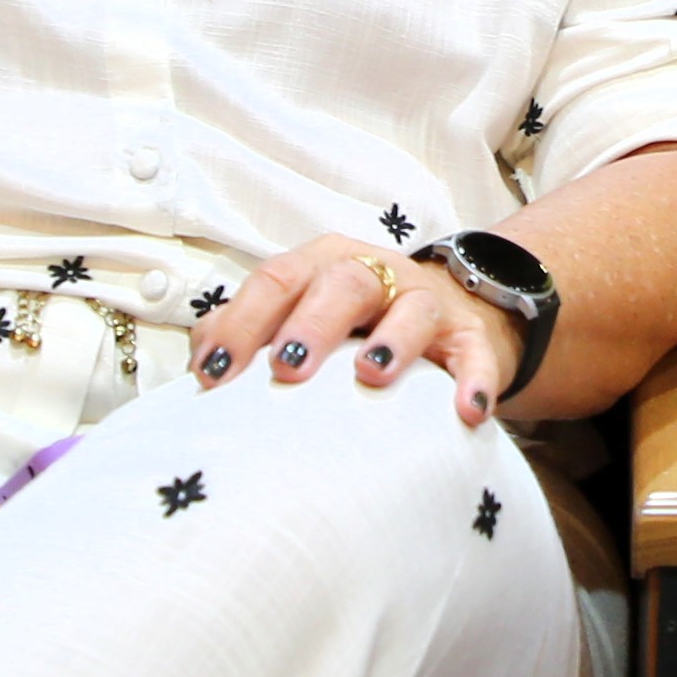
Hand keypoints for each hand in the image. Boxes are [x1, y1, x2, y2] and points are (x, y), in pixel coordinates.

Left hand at [182, 233, 515, 425]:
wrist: (448, 319)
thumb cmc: (354, 327)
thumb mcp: (300, 316)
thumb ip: (249, 331)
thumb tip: (201, 362)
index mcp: (321, 264)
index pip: (276, 281)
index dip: (242, 323)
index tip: (214, 373)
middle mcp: (374, 272)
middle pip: (341, 283)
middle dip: (311, 324)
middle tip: (288, 368)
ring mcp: (425, 302)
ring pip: (411, 308)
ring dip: (391, 340)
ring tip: (371, 374)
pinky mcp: (470, 337)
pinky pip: (475, 355)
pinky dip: (473, 380)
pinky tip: (465, 412)